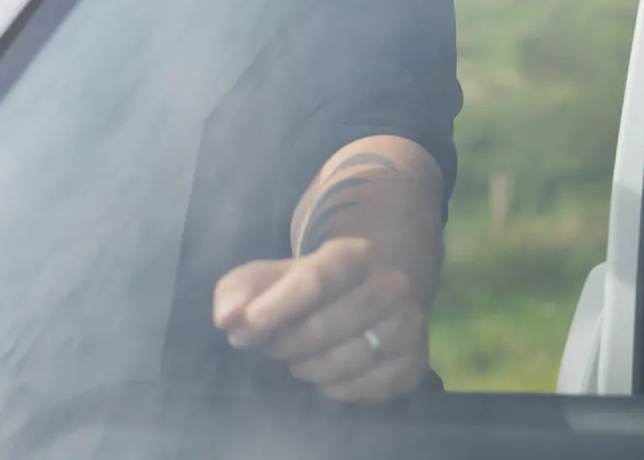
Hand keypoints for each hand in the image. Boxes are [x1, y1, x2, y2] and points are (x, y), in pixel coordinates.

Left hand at [212, 237, 428, 401]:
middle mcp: (391, 285)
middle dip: (286, 343)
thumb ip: (240, 290)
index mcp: (354, 254)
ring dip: (308, 368)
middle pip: (326, 326)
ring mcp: (409, 325)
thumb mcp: (270, 277)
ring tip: (297, 359)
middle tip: (271, 346)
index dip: (275, 309)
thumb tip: (228, 319)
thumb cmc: (305, 287)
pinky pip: (368, 389)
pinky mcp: (415, 362)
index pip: (314, 281)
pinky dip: (336, 389)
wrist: (361, 296)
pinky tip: (325, 376)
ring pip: (347, 362)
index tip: (244, 331)